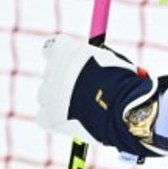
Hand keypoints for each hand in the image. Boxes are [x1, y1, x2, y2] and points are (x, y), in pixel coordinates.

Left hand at [35, 35, 162, 157]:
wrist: (124, 110)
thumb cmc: (124, 82)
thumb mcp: (111, 60)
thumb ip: (95, 58)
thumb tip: (94, 59)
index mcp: (67, 50)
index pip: (52, 48)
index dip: (62, 57)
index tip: (71, 64)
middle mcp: (54, 69)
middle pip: (51, 73)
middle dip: (62, 80)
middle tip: (81, 90)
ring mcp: (50, 93)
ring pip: (45, 95)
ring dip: (57, 100)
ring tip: (80, 108)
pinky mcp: (50, 117)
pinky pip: (42, 117)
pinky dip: (53, 119)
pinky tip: (70, 121)